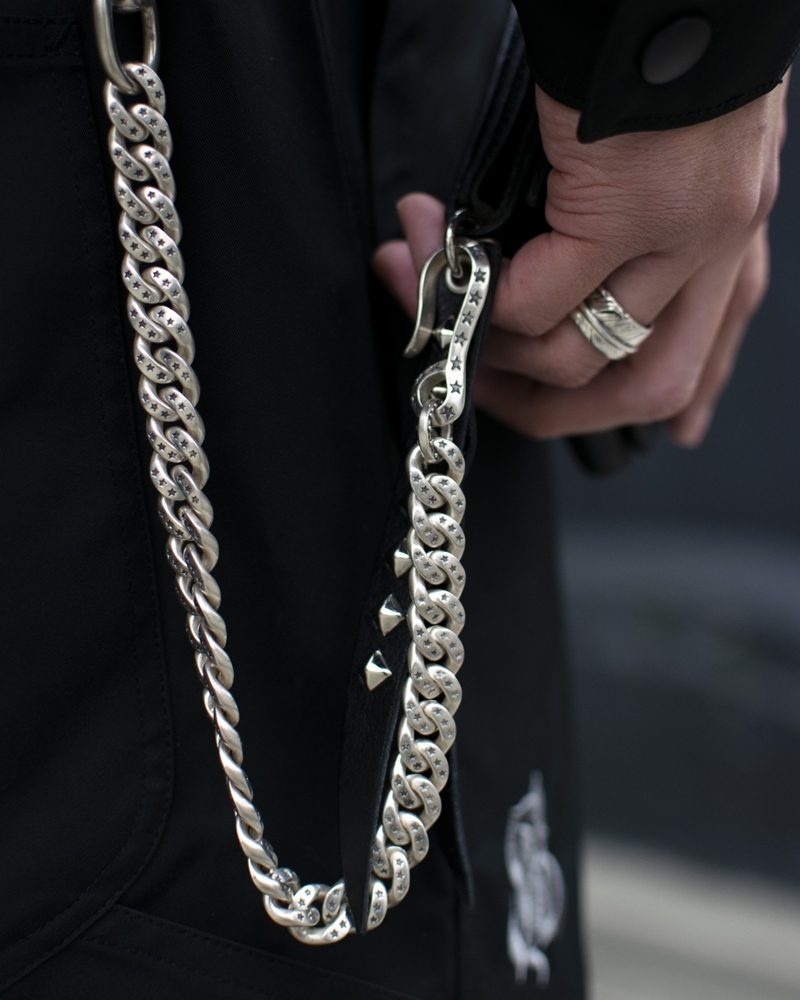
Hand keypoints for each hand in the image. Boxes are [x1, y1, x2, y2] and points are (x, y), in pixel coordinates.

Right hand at [373, 83, 787, 444]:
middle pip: (652, 386)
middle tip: (492, 389)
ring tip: (443, 310)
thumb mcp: (668, 144)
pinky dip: (479, 302)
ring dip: (497, 355)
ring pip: (583, 359)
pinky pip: (535, 303)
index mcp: (733, 227)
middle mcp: (718, 242)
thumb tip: (549, 255)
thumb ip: (636, 213)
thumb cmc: (652, 38)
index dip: (694, 400)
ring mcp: (679, 233)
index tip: (676, 434)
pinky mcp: (626, 209)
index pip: (720, 342)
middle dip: (564, 412)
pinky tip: (438, 261)